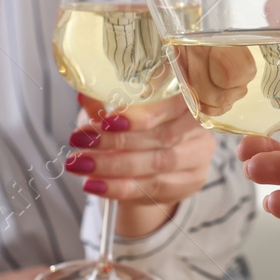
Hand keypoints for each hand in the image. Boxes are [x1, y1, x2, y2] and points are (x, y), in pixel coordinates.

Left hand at [68, 93, 214, 237]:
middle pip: (162, 134)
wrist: (145, 167)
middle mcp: (198, 122)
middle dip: (118, 140)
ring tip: (80, 164)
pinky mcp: (193, 179)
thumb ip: (104, 104)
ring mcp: (200, 152)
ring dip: (113, 166)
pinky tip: (95, 185)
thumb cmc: (132, 128)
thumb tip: (84, 95)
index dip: (139, 114)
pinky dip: (120, 187)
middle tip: (80, 142)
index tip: (105, 121)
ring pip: (157, 162)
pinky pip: (154, 187)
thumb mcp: (113, 111)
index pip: (169, 102)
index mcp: (184, 93)